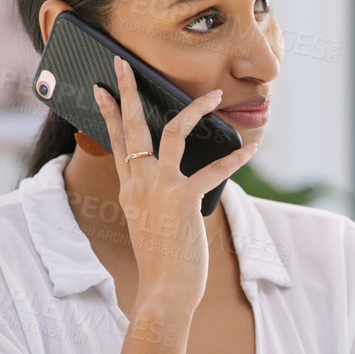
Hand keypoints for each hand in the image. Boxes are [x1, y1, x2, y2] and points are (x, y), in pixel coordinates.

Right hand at [92, 53, 259, 310]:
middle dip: (126, 90)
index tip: (102, 89)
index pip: (116, 141)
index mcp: (129, 189)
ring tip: (214, 94)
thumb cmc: (162, 264)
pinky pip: (213, 170)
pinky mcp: (184, 199)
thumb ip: (153, 201)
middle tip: (123, 62)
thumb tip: (170, 187)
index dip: (109, 112)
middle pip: (130, 126)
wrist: (163, 291)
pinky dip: (236, 158)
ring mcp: (159, 188)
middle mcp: (139, 183)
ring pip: (170, 133)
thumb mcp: (149, 225)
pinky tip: (252, 147)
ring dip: (194, 109)